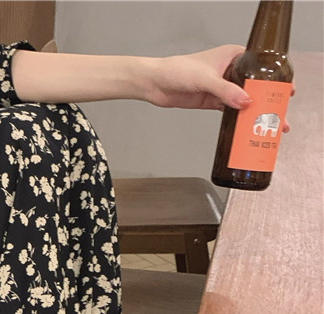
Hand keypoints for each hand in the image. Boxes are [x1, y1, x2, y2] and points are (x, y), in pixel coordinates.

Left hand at [147, 44, 290, 131]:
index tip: (286, 92)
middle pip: (255, 86)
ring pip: (244, 101)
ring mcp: (222, 88)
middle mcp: (231, 71)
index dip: (275, 80)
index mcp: (235, 56)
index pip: (262, 67)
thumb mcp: (206, 79)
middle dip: (268, 101)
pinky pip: (230, 111)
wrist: (156, 83)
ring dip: (255, 113)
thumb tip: (246, 101)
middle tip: (280, 117)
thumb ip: (225, 91)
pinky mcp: (212, 101)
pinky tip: (248, 128)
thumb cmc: (178, 70)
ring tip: (269, 127)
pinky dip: (238, 119)